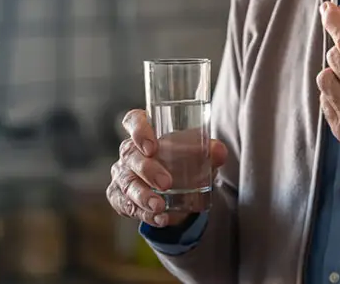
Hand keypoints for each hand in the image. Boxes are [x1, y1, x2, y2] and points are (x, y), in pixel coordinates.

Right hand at [107, 109, 227, 227]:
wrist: (180, 185)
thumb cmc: (185, 158)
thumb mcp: (200, 152)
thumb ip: (211, 150)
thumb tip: (219, 152)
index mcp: (146, 130)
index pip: (133, 120)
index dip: (138, 130)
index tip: (151, 147)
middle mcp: (130, 150)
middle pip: (130, 154)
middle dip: (147, 170)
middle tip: (166, 183)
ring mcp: (122, 173)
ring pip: (126, 183)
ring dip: (142, 196)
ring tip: (160, 207)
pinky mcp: (120, 196)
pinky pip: (125, 205)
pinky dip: (143, 213)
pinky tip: (159, 218)